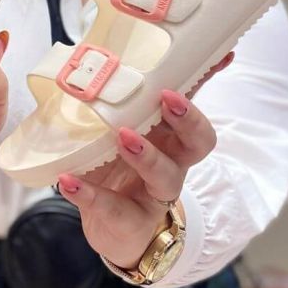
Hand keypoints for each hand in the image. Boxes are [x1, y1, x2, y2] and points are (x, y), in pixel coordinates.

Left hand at [57, 54, 233, 271]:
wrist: (117, 235)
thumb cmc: (120, 172)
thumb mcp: (121, 134)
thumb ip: (115, 105)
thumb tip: (98, 52)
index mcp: (171, 136)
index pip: (196, 103)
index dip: (209, 79)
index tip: (220, 53)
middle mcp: (172, 163)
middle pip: (199, 142)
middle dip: (188, 119)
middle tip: (166, 98)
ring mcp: (155, 195)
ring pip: (166, 176)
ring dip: (147, 155)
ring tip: (123, 137)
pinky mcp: (130, 222)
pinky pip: (114, 209)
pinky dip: (89, 194)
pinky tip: (68, 181)